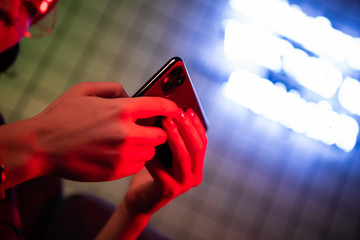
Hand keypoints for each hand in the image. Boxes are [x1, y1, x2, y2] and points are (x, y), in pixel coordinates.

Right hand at [31, 82, 178, 180]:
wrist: (41, 147)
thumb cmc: (61, 116)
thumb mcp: (84, 90)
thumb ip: (112, 89)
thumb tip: (130, 95)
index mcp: (120, 110)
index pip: (158, 107)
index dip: (170, 107)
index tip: (175, 110)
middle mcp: (125, 133)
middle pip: (161, 135)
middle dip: (157, 131)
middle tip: (148, 129)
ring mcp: (121, 155)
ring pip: (150, 153)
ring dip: (145, 147)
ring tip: (131, 142)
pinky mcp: (114, 172)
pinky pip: (137, 166)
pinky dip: (134, 160)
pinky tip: (122, 154)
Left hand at [122, 108, 206, 214]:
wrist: (141, 197)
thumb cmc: (153, 170)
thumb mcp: (165, 152)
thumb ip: (172, 138)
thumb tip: (170, 112)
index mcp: (197, 165)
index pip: (202, 142)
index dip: (196, 125)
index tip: (188, 110)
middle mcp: (194, 176)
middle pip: (196, 148)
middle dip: (187, 127)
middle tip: (176, 113)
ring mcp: (183, 185)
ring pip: (183, 157)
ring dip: (175, 137)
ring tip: (164, 122)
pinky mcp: (169, 190)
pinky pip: (163, 168)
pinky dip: (155, 153)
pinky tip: (147, 142)